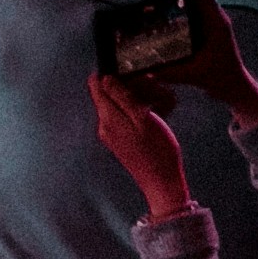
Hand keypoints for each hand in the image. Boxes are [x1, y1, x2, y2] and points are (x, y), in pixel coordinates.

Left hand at [89, 74, 193, 220]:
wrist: (162, 185)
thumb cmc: (157, 151)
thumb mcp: (143, 118)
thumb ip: (121, 97)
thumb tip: (104, 78)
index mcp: (107, 117)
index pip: (95, 84)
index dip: (109, 74)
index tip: (129, 76)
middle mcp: (103, 125)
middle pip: (106, 95)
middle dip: (124, 89)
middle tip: (148, 93)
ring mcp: (110, 136)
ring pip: (115, 107)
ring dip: (131, 102)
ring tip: (153, 108)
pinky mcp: (118, 143)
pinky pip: (121, 120)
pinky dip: (133, 115)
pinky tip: (150, 121)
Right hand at [125, 0, 257, 117]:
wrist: (235, 86)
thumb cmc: (219, 79)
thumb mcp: (194, 76)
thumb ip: (171, 74)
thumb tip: (148, 73)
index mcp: (217, 24)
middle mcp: (218, 18)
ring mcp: (216, 21)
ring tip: (164, 0)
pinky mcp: (212, 25)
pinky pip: (199, 6)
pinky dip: (186, 3)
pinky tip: (173, 12)